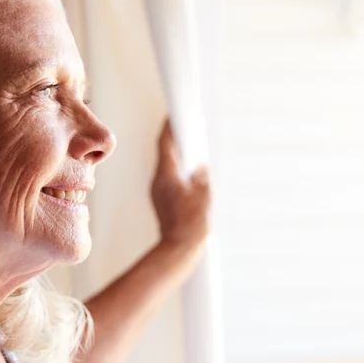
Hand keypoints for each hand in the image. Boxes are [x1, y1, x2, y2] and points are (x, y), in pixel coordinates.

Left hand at [150, 119, 211, 248]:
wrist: (179, 249)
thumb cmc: (192, 224)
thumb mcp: (204, 195)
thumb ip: (202, 176)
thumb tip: (201, 167)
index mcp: (167, 175)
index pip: (165, 143)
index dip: (169, 127)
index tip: (174, 113)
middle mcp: (159, 180)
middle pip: (165, 153)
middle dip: (175, 139)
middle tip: (186, 126)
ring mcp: (159, 191)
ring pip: (167, 166)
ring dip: (178, 155)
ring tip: (191, 147)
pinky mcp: (162, 200)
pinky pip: (170, 178)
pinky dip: (179, 170)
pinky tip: (190, 172)